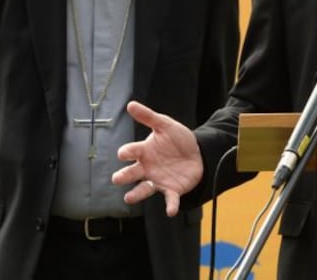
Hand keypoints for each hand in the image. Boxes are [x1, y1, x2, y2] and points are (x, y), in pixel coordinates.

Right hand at [111, 101, 202, 216]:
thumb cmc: (177, 140)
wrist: (198, 152)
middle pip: (131, 173)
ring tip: (129, 198)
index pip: (131, 152)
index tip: (124, 153)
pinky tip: (171, 211)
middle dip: (123, 176)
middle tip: (118, 178)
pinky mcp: (172, 190)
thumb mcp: (165, 125)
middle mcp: (147, 168)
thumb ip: (148, 116)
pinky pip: (170, 199)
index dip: (127, 152)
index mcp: (144, 152)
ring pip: (143, 190)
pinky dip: (170, 206)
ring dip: (136, 194)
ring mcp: (158, 180)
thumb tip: (130, 104)